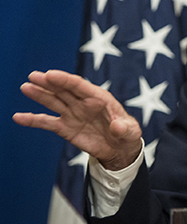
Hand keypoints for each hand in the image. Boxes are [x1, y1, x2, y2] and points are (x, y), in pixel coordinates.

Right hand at [14, 70, 141, 169]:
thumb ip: (124, 128)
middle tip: (34, 76)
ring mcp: (73, 114)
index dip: (65, 80)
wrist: (120, 148)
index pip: (80, 86)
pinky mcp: (65, 127)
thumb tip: (117, 126)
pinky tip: (18, 117)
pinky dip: (33, 120)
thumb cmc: (127, 134)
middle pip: (64, 90)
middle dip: (50, 83)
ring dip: (40, 95)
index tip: (51, 75)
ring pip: (54, 101)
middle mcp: (83, 103)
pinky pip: (47, 122)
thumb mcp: (131, 132)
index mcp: (100, 98)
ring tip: (26, 87)